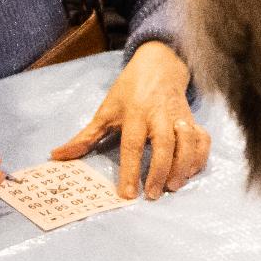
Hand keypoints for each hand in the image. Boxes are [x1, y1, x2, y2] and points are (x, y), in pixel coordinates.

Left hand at [52, 40, 210, 198]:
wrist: (159, 65)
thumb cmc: (129, 92)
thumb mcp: (105, 111)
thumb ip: (85, 137)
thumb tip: (57, 156)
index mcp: (135, 112)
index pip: (132, 143)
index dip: (130, 169)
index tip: (127, 194)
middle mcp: (160, 114)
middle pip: (164, 142)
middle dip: (159, 170)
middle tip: (153, 194)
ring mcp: (180, 117)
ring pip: (188, 141)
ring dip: (183, 165)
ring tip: (173, 187)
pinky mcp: (193, 120)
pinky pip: (203, 139)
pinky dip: (200, 157)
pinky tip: (190, 173)